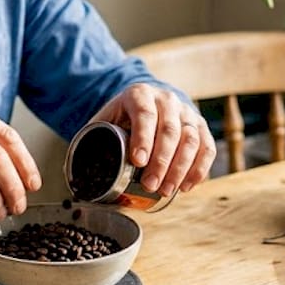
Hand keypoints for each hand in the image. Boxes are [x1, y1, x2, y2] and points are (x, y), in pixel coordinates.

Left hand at [88, 83, 215, 196]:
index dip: (143, 138)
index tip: (138, 161)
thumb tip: (77, 175)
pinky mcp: (201, 127)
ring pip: (192, 139)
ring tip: (166, 190)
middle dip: (162, 161)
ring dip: (181, 168)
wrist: (146, 102)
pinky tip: (186, 186)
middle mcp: (167, 100)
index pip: (145, 115)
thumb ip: (92, 140)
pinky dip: (199, 168)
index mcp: (140, 95)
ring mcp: (187, 113)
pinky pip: (206, 147)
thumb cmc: (122, 118)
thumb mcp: (104, 120)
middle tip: (151, 184)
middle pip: (170, 130)